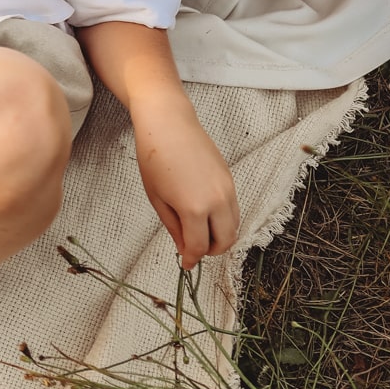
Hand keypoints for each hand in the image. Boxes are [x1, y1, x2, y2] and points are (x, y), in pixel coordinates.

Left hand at [132, 101, 239, 269]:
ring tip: (198, 233)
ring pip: (234, 227)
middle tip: (193, 250)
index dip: (192, 259)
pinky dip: (223, 220)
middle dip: (211, 251)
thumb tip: (185, 248)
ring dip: (220, 236)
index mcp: (195, 208)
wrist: (169, 125)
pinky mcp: (231, 180)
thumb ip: (174, 227)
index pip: (200, 246)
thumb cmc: (155, 158)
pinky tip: (204, 216)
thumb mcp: (157, 198)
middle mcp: (217, 201)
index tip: (185, 263)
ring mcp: (228, 190)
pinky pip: (234, 210)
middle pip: (226, 241)